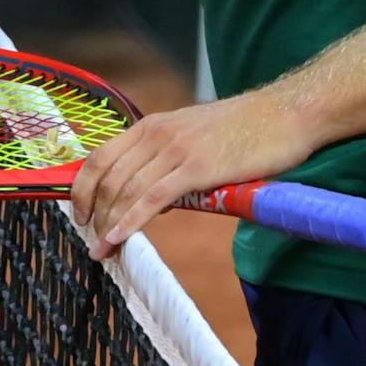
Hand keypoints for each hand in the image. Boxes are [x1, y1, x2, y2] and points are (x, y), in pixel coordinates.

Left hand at [69, 90, 327, 257]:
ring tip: (103, 250)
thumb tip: (151, 196)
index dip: (83, 189)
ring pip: (127, 191)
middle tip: (92, 241)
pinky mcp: (197, 168)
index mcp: (151, 125)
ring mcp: (176, 150)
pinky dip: (130, 221)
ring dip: (109, 224)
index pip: (100, 157)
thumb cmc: (246, 129)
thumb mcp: (193, 135)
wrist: (285, 115)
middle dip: (94, 214)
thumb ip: (167, 158)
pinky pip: (152, 199)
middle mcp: (156, 134)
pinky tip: (118, 239)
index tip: (80, 215)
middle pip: (108, 178)